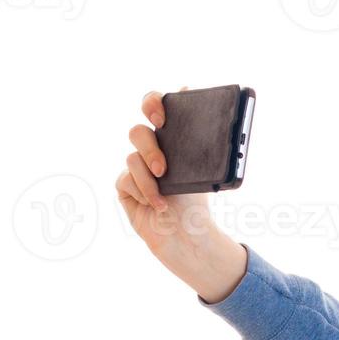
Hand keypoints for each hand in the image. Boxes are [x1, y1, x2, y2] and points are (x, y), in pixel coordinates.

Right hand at [115, 86, 245, 302]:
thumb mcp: (205, 174)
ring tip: (164, 181)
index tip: (163, 110)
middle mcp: (149, 152)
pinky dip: (145, 191)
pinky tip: (159, 205)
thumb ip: (203, 149)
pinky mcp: (125, 188)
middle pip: (138, 131)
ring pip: (132, 157)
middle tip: (159, 133)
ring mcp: (135, 170)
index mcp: (170, 142)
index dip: (154, 102)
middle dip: (148, 136)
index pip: (156, 110)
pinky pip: (126, 179)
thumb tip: (213, 124)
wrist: (189, 237)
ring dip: (149, 171)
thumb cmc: (196, 205)